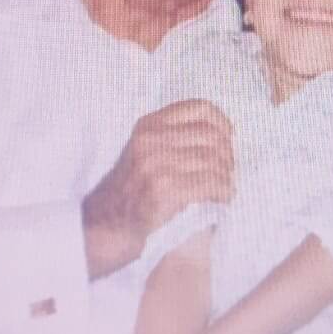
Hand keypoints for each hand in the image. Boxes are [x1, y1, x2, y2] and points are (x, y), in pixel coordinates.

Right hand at [82, 99, 233, 279]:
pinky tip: (223, 198)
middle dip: (227, 153)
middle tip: (230, 170)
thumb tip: (220, 133)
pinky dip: (222, 191)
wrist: (102, 225)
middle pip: (210, 135)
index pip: (199, 107)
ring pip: (212, 160)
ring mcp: (155, 164)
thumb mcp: (144, 151)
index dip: (222, 121)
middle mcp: (151, 139)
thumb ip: (172, 137)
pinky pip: (208, 184)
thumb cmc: (129, 191)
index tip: (229, 136)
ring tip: (227, 186)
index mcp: (149, 124)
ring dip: (226, 176)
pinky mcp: (162, 190)